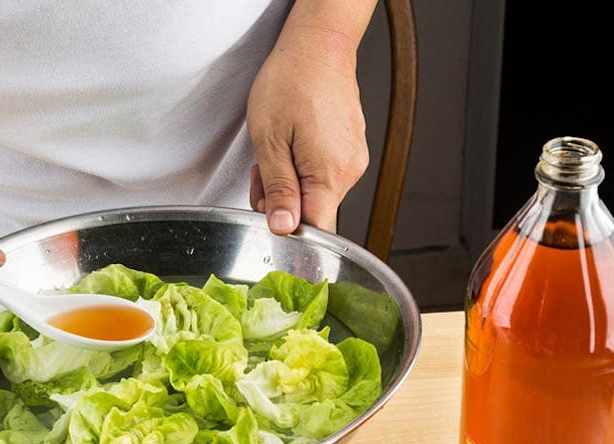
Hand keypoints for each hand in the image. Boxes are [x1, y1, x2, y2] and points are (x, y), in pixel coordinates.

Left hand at [247, 23, 369, 234]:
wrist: (317, 45)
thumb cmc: (291, 82)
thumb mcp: (269, 140)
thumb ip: (278, 189)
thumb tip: (283, 227)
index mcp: (331, 174)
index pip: (315, 230)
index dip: (287, 229)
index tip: (267, 211)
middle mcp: (349, 170)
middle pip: (312, 211)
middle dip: (281, 200)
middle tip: (261, 172)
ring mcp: (352, 159)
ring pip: (315, 192)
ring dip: (289, 181)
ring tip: (275, 151)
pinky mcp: (350, 148)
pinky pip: (323, 174)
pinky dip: (301, 167)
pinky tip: (290, 144)